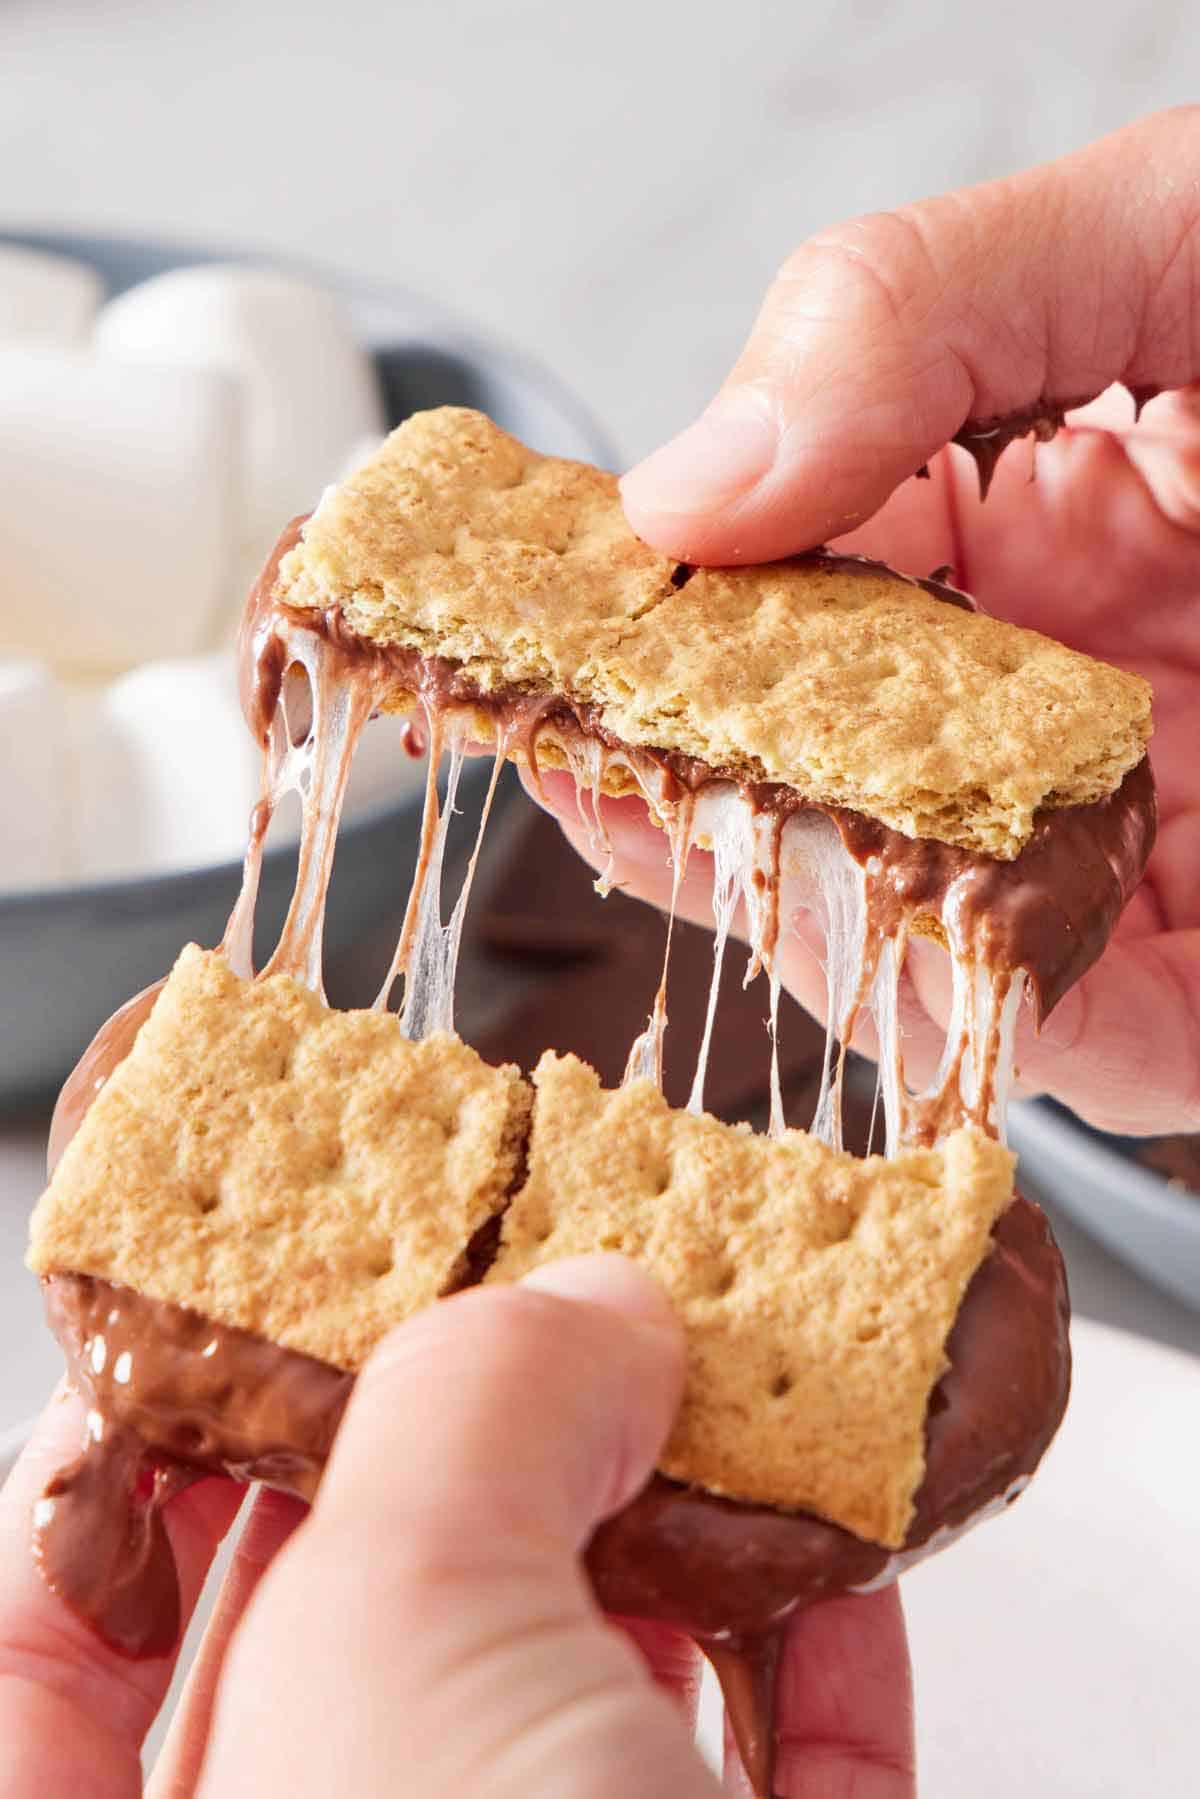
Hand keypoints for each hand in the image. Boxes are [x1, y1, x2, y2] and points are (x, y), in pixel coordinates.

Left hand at [0, 1256, 912, 1795]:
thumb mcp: (398, 1655)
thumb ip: (466, 1418)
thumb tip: (585, 1310)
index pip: (50, 1602)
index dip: (134, 1423)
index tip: (245, 1294)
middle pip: (355, 1614)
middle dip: (472, 1436)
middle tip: (532, 1295)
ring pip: (572, 1688)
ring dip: (670, 1525)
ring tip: (708, 1375)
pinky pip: (758, 1776)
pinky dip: (811, 1658)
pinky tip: (839, 1547)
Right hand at [543, 107, 1199, 1136]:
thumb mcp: (1160, 233)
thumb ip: (901, 319)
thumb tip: (684, 494)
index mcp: (997, 515)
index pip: (758, 580)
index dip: (636, 605)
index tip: (530, 612)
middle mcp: (1028, 690)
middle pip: (792, 766)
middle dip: (667, 769)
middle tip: (567, 738)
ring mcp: (1103, 839)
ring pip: (878, 911)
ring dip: (772, 885)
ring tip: (675, 817)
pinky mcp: (1183, 980)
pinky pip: (1033, 1023)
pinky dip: (942, 996)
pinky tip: (873, 924)